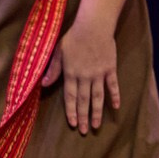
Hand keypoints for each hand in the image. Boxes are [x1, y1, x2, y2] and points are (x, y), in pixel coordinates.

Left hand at [41, 15, 120, 134]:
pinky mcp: (110, 69)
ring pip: (98, 97)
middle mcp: (85, 76)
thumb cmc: (73, 37)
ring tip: (97, 125)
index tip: (73, 124)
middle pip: (84, 100)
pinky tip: (115, 107)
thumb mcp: (58, 52)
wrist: (93, 26)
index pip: (71, 97)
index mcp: (71, 73)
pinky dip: (115, 96)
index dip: (71, 111)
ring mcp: (99, 74)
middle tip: (84, 131)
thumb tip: (43, 84)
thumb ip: (53, 70)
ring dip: (97, 112)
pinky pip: (113, 85)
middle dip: (83, 117)